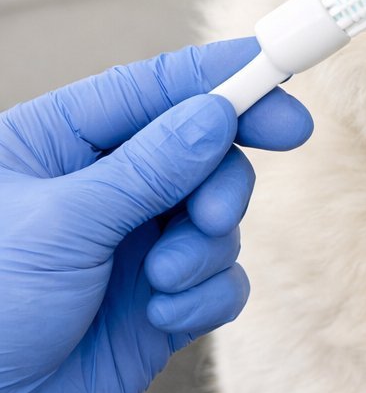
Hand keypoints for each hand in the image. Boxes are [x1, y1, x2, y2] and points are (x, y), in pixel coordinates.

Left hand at [0, 41, 311, 392]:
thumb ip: (149, 167)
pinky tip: (162, 317)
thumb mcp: (62, 225)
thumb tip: (218, 113)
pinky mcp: (162, 299)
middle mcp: (103, 184)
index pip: (154, 88)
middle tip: (212, 215)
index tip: (280, 75)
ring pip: (218, 214)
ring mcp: (135, 242)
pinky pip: (221, 278)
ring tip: (162, 282)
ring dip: (204, 248)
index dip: (222, 78)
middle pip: (203, 147)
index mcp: (59, 141)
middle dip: (219, 180)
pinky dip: (206, 295)